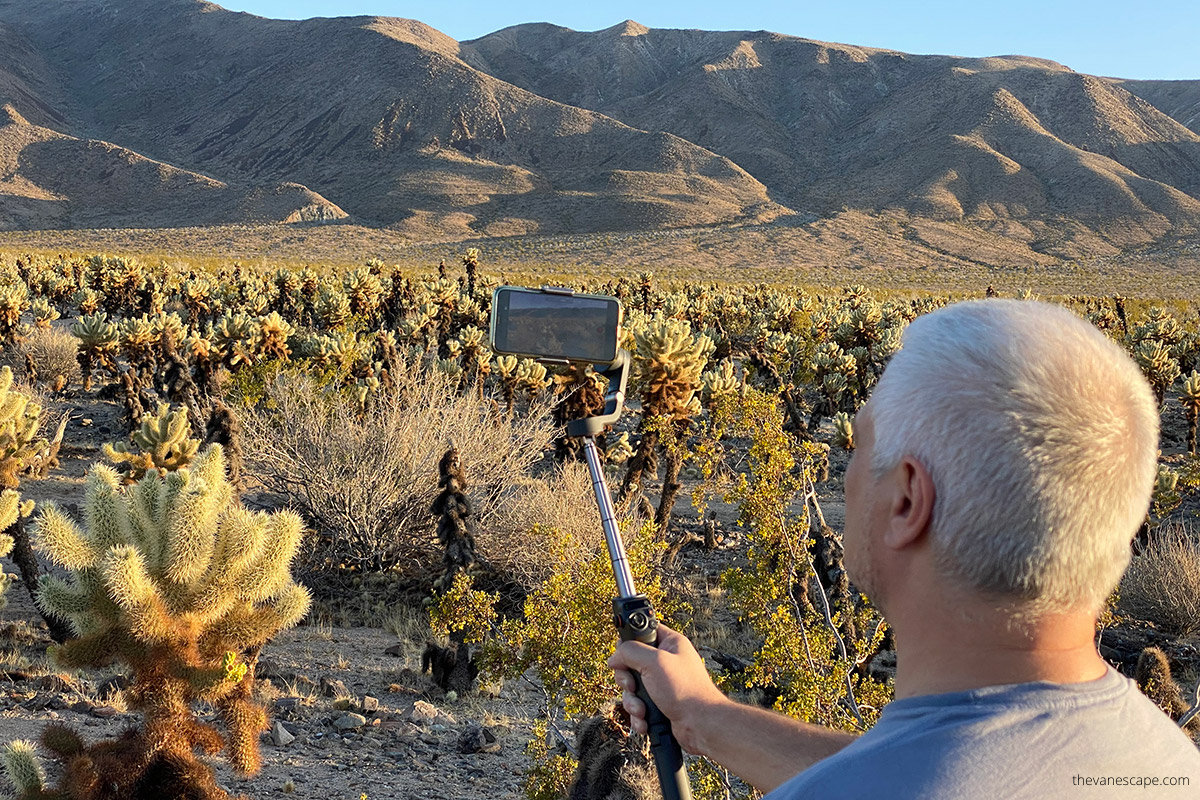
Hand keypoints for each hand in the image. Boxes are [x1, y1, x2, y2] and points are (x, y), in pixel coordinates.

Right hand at [606, 623, 728, 754]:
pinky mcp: (659, 703)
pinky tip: (645, 721)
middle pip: (630, 664)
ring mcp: (661, 684)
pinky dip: (638, 715)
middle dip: (627, 680)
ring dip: (632, 702)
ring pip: (632, 688)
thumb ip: (630, 652)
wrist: (701, 725)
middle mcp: (665, 662)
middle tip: (633, 686)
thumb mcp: (654, 662)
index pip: (642, 633)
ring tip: (642, 710)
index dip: (629, 644)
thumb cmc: (685, 690)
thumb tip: (614, 657)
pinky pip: (638, 706)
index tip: (623, 657)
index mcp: (669, 644)